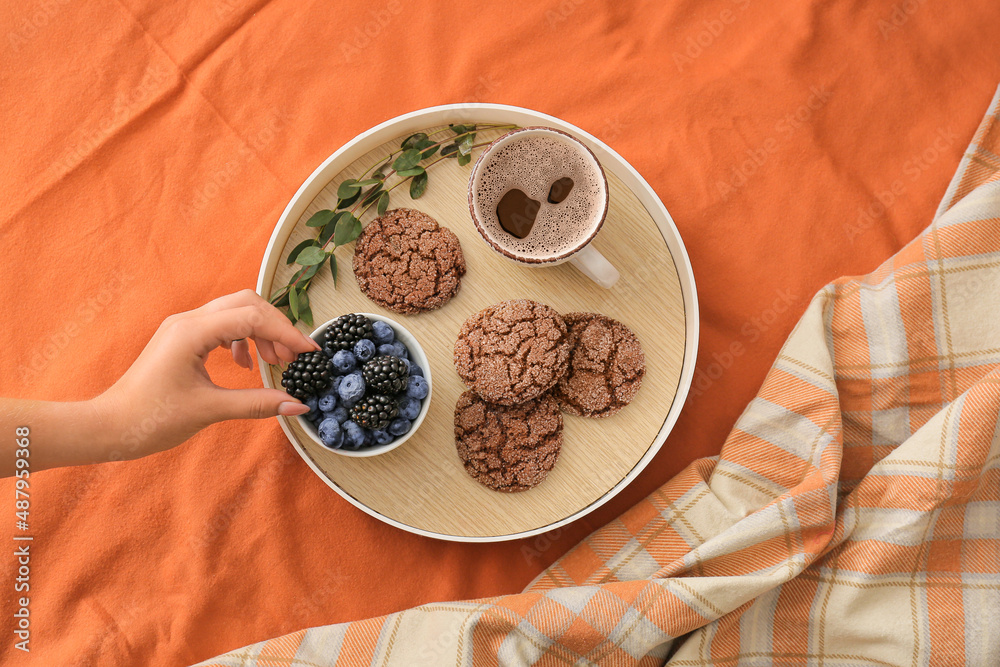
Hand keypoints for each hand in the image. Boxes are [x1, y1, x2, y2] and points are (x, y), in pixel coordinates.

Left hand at [93, 290, 318, 459]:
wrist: (109, 426)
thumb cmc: (150, 418)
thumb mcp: (209, 411)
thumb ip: (257, 404)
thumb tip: (298, 404)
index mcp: (191, 332)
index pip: (252, 317)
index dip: (286, 333)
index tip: (309, 352)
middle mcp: (188, 321)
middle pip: (247, 303)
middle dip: (276, 327)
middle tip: (294, 357)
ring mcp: (183, 327)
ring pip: (235, 311)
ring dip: (261, 331)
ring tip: (275, 362)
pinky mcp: (182, 338)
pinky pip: (222, 324)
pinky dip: (243, 338)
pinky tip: (245, 365)